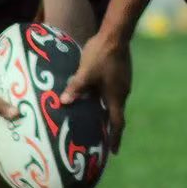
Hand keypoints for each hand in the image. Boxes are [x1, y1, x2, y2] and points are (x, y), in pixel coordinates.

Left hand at [66, 30, 131, 151]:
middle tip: (100, 139)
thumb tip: (63, 103)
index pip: (117, 123)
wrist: (116, 34)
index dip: (115, 139)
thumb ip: (75, 88)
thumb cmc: (100, 54)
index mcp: (115, 96)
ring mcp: (123, 83)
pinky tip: (94, 95)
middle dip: (108, 127)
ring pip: (113, 102)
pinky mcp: (121, 74)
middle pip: (115, 114)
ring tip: (94, 118)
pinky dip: (104, 98)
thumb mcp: (85, 72)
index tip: (113, 152)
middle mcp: (122, 92)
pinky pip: (112, 91)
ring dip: (105, 111)